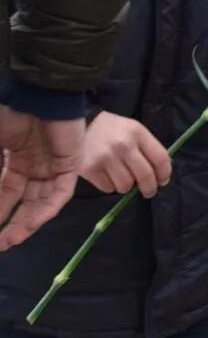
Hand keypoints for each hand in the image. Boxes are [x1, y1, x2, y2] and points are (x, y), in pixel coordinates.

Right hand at [0, 109, 85, 248]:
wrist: (38, 93)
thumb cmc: (12, 113)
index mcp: (17, 159)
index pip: (7, 193)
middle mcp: (36, 165)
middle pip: (25, 201)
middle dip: (13, 223)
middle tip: (1, 244)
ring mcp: (53, 164)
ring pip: (42, 201)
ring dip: (28, 221)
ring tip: (12, 239)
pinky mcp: (70, 162)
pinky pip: (60, 192)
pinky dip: (47, 208)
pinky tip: (33, 222)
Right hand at [79, 113, 172, 199]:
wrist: (79, 124)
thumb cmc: (112, 130)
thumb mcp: (133, 130)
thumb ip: (147, 149)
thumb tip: (160, 175)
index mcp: (137, 132)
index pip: (160, 158)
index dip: (164, 173)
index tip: (163, 181)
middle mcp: (123, 145)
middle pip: (145, 175)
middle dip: (149, 188)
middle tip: (148, 191)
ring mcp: (105, 157)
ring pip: (126, 185)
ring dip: (126, 186)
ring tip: (121, 177)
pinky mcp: (89, 168)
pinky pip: (107, 188)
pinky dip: (109, 186)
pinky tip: (106, 175)